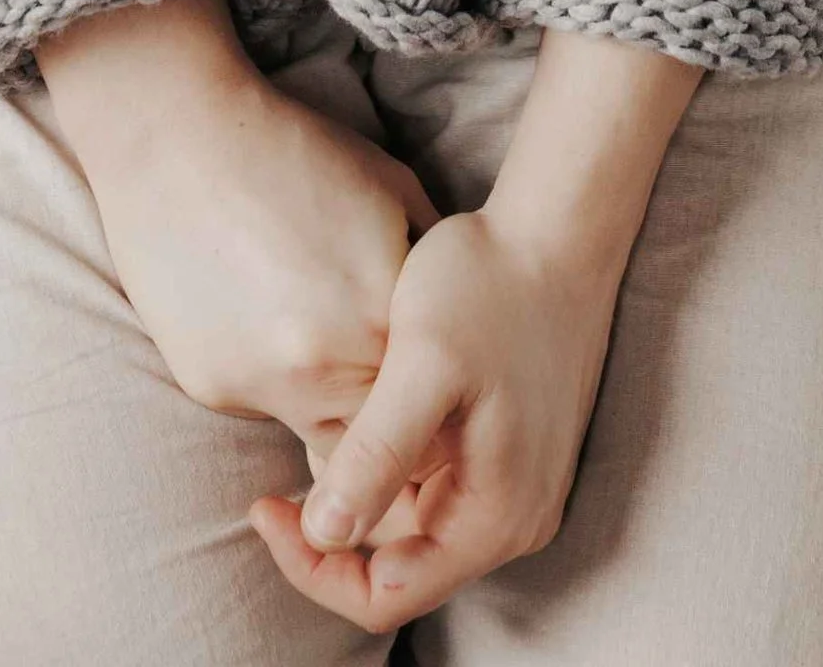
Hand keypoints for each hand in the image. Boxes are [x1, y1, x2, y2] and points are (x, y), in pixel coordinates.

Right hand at [35, 0, 443, 497]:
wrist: (178, 139)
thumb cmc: (294, 152)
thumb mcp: (392, 187)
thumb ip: (432, 262)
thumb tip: (458, 310)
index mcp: (383, 318)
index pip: (436, 399)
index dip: (434, 382)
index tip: (430, 364)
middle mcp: (326, 368)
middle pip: (381, 430)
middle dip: (387, 405)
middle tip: (382, 363)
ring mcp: (263, 386)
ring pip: (322, 438)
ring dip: (334, 405)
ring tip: (326, 342)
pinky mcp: (212, 388)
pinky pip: (264, 406)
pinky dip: (275, 379)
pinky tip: (264, 317)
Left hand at [244, 187, 627, 625]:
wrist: (559, 227)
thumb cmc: (491, 284)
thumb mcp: (424, 361)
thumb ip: (377, 454)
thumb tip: (323, 535)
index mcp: (497, 516)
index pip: (386, 595)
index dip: (313, 567)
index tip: (264, 505)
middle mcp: (516, 519)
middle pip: (400, 565)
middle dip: (334, 529)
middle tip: (278, 472)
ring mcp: (519, 486)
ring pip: (415, 522)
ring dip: (363, 491)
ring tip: (324, 427)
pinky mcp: (513, 451)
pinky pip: (438, 485)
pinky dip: (393, 462)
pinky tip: (368, 408)